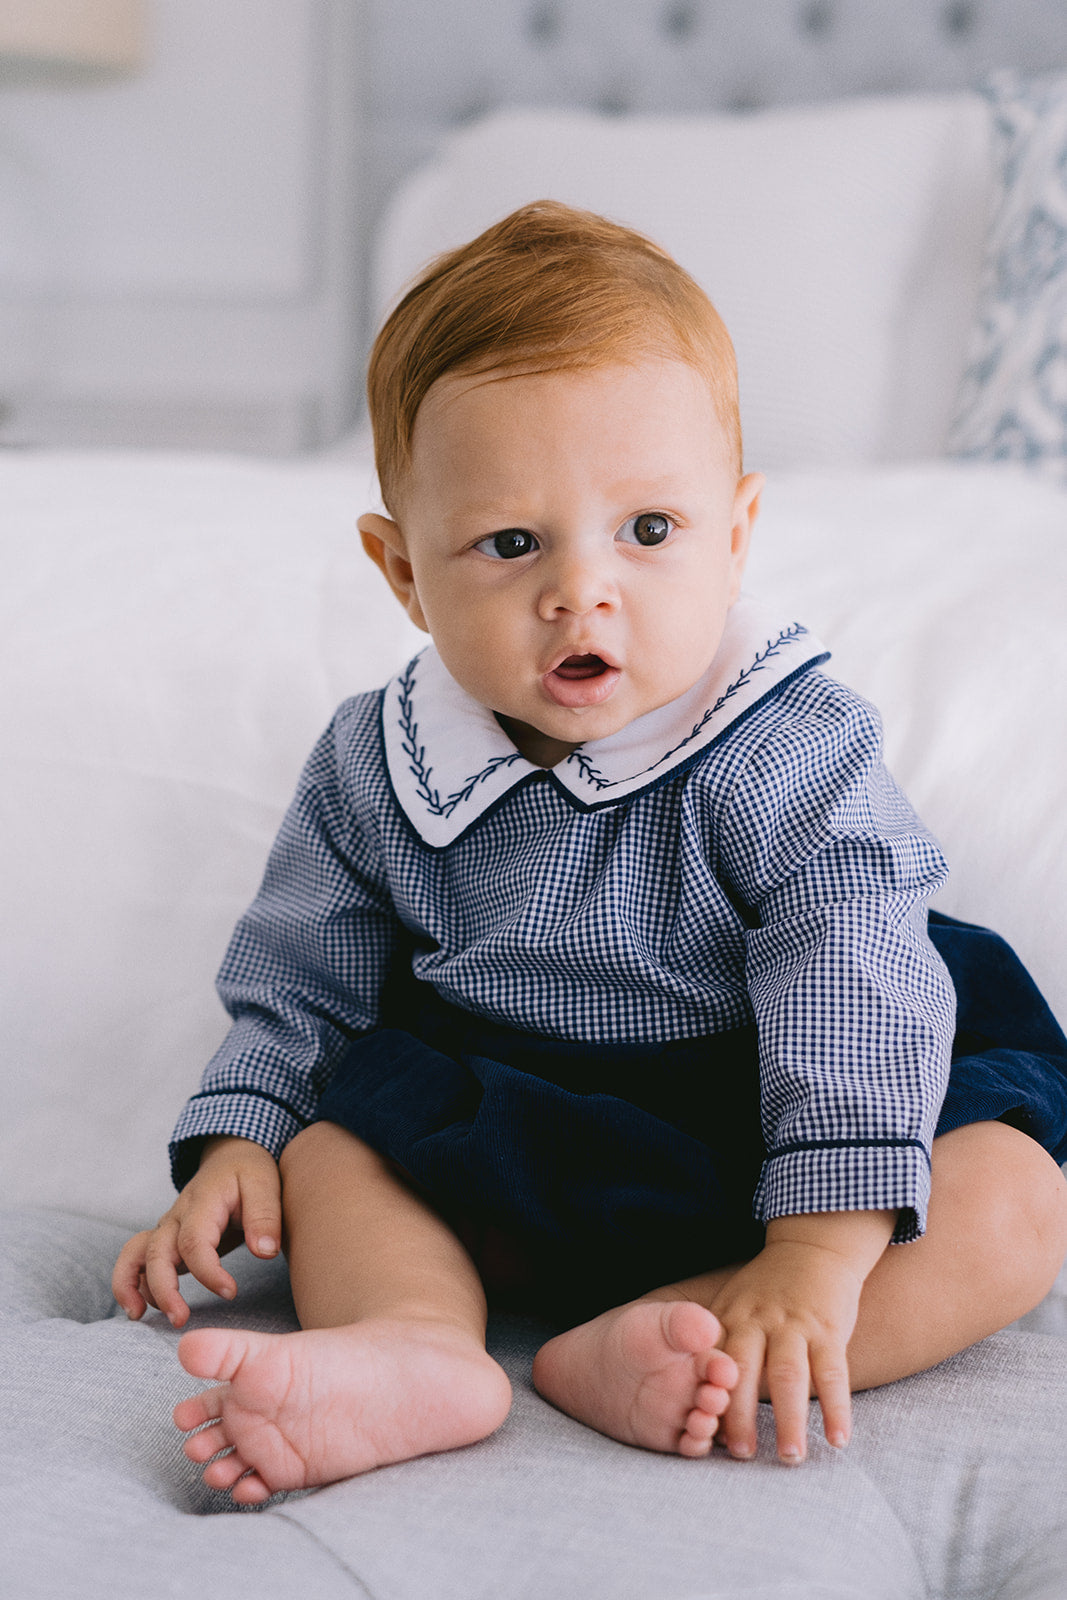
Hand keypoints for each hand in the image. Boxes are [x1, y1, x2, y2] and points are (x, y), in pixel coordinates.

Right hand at [111, 1136, 281, 1327]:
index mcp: (202, 1201)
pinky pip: (137, 1259)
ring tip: (138, 1315)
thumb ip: (265, 1217)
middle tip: (181, 1319)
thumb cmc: (249, 1172)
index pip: (194, 1241)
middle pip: (156, 1252)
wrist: (232, 1156)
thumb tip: (264, 1251)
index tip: (230, 1292)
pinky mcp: (166, 1239)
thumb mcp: (265, 1185)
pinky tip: (141, 1308)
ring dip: (130, 1284)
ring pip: (135, 1253)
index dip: (208, 1272)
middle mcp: (177, 1215)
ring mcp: (167, 1227)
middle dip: (163, 1289)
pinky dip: (131, 1282)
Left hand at [711, 1210, 894, 1462]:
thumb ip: (724, 1345)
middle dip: (739, 1415)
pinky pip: (832, 1372)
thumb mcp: (736, 1305)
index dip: (708, 1399)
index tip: (705, 1435)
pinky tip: (838, 1439)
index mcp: (730, 1318)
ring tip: (791, 1457)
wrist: (814, 1246)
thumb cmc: (771, 1289)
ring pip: (788, 1376)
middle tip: (740, 1455)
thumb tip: (709, 1401)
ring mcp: (793, 1324)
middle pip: (742, 1371)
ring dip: (789, 1419)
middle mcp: (757, 1321)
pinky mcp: (827, 1328)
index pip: (713, 1365)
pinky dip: (836, 1407)